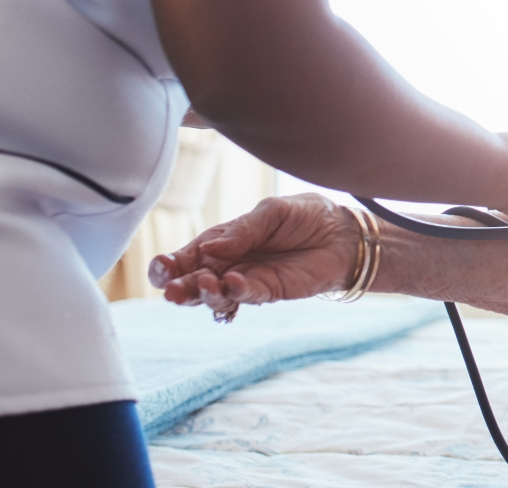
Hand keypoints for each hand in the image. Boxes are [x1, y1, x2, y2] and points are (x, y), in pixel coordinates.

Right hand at [150, 193, 358, 316]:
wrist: (344, 232)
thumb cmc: (306, 216)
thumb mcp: (272, 211)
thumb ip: (242, 230)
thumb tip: (210, 248)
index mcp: (222, 242)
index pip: (188, 256)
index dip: (170, 264)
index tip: (163, 266)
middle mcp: (229, 264)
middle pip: (193, 281)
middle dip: (178, 286)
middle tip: (170, 289)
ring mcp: (247, 280)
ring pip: (215, 295)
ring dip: (204, 293)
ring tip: (204, 285)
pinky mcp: (270, 292)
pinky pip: (247, 296)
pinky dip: (236, 292)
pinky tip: (231, 284)